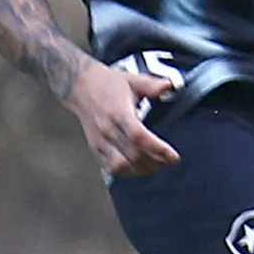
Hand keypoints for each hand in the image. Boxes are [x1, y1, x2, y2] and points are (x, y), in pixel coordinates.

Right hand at [66, 60, 181, 176]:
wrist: (80, 87)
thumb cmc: (107, 84)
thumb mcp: (132, 80)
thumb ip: (152, 85)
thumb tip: (169, 86)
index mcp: (118, 112)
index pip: (139, 136)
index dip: (158, 149)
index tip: (173, 156)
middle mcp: (108, 129)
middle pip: (133, 155)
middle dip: (155, 163)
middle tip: (169, 162)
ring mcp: (100, 141)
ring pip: (122, 165)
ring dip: (141, 170)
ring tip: (156, 167)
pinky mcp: (95, 148)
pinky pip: (111, 168)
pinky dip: (127, 173)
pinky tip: (139, 169)